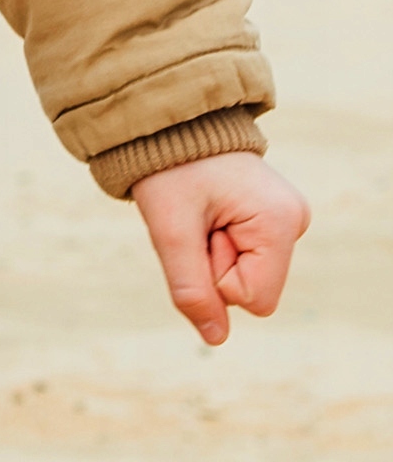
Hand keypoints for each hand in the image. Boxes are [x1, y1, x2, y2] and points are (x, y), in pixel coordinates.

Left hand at [132, 151, 309, 344]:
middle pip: (252, 287)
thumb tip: (215, 339)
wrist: (166, 123)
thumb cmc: (166, 167)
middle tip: (196, 218)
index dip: (216, 277)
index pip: (254, 299)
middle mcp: (294, 221)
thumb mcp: (170, 229)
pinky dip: (218, 240)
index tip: (198, 231)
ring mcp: (286, 219)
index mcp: (280, 222)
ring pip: (246, 273)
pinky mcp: (272, 217)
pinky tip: (209, 210)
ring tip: (200, 210)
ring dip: (213, 250)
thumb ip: (191, 289)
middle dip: (214, 262)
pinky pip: (244, 254)